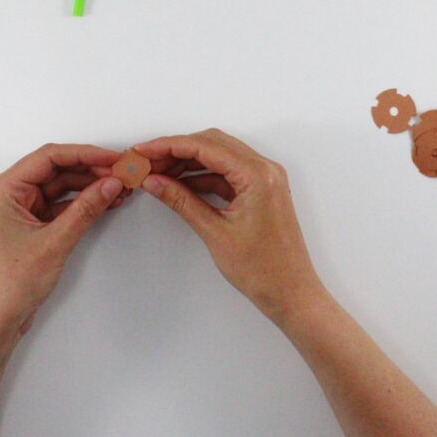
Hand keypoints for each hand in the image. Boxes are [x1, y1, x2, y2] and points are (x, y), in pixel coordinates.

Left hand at [0, 143, 128, 345]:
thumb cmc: (8, 284)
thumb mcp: (54, 242)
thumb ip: (85, 210)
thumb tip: (111, 184)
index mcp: (5, 189)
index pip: (50, 157)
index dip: (85, 154)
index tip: (113, 159)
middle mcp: (10, 194)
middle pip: (57, 169)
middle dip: (91, 170)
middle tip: (122, 174)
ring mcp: (21, 210)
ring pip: (61, 187)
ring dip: (90, 187)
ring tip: (120, 189)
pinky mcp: (31, 226)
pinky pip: (61, 205)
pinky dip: (82, 204)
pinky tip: (105, 203)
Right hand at [135, 129, 327, 327]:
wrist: (291, 293)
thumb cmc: (263, 269)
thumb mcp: (215, 232)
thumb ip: (182, 201)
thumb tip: (155, 181)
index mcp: (257, 175)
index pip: (205, 146)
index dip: (169, 146)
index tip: (145, 150)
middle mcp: (265, 170)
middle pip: (213, 144)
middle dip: (177, 149)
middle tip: (148, 161)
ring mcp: (265, 179)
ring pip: (219, 156)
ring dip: (189, 161)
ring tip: (159, 173)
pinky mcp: (261, 191)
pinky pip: (228, 173)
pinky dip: (203, 176)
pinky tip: (180, 185)